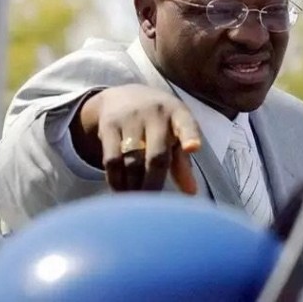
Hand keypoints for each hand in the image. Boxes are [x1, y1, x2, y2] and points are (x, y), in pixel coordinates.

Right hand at [71, 84, 200, 193]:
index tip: (193, 148)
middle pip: (157, 155)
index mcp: (178, 113)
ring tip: (136, 203)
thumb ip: (182, 162)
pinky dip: (117, 181)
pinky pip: (112, 160)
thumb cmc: (160, 122)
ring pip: (132, 161)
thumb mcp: (174, 133)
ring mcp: (130, 117)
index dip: (190, 136)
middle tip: (153, 208)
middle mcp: (155, 112)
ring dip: (134, 186)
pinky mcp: (109, 125)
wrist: (124, 94)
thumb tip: (192, 192)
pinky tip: (121, 192)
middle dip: (154, 184)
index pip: (187, 125)